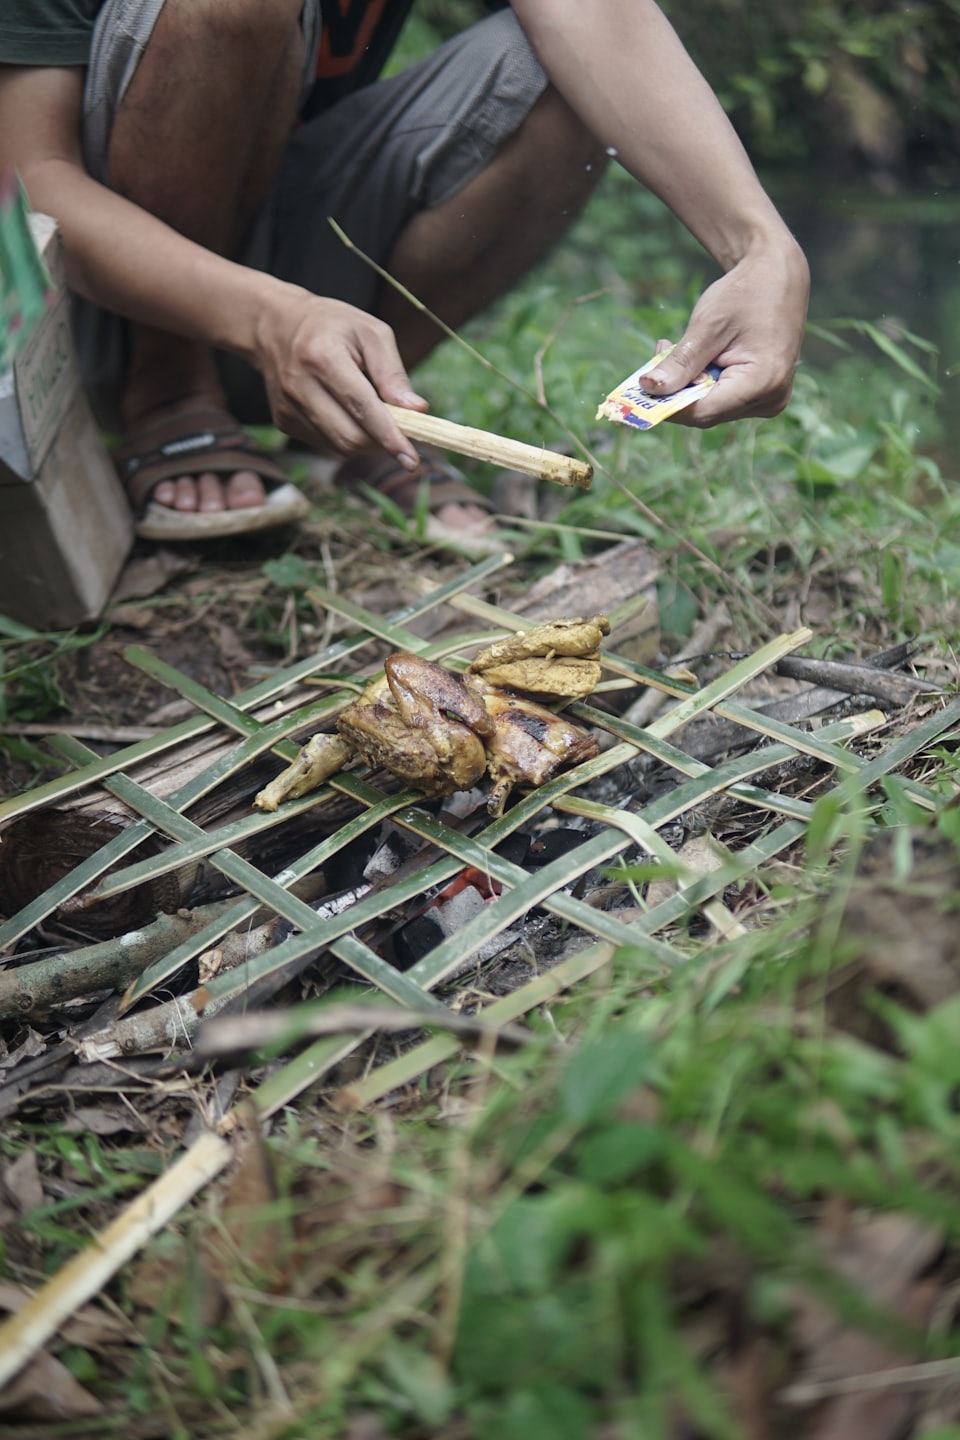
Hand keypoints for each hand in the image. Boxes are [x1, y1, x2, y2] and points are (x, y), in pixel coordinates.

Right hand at [254, 287, 427, 463]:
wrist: (275, 326)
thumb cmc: (332, 326)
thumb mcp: (370, 333)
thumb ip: (393, 373)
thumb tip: (417, 411)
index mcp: (322, 357)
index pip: (362, 408)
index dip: (389, 437)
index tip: (412, 459)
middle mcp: (300, 386)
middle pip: (350, 436)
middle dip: (381, 441)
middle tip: (399, 428)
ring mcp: (288, 407)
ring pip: (339, 446)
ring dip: (366, 441)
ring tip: (373, 415)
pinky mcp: (284, 422)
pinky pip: (325, 443)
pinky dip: (346, 437)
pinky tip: (347, 413)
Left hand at [638, 237, 809, 425]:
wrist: (779, 277)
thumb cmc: (746, 293)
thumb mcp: (708, 326)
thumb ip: (680, 362)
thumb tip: (648, 389)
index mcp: (763, 381)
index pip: (703, 410)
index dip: (668, 405)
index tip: (640, 389)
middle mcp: (770, 398)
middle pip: (706, 411)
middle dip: (676, 391)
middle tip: (656, 357)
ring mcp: (768, 400)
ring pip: (711, 407)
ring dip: (687, 384)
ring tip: (674, 348)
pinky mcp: (761, 396)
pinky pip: (721, 398)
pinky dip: (701, 382)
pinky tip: (696, 356)